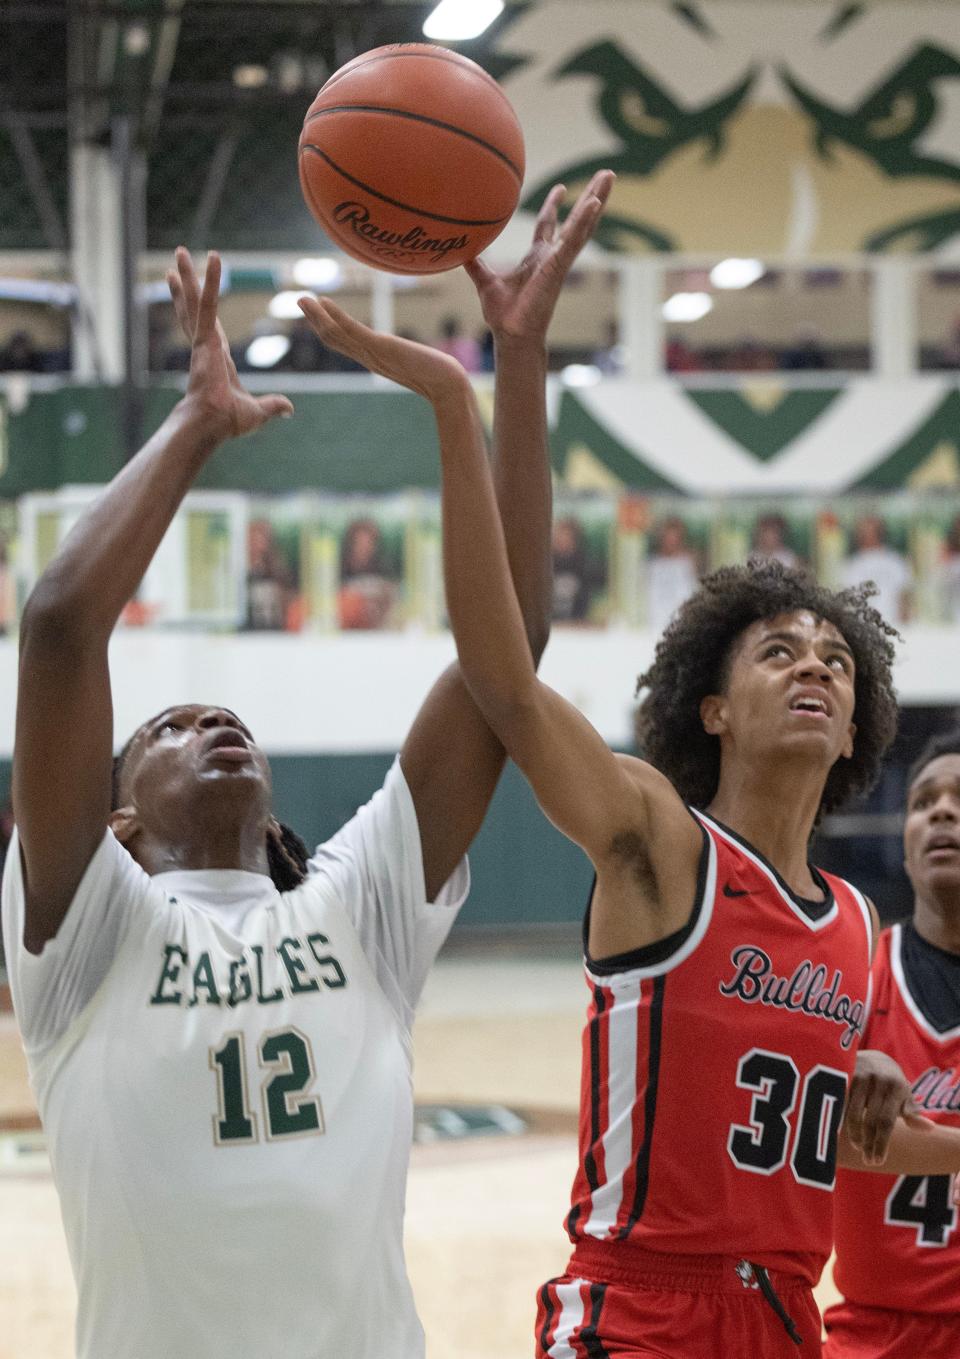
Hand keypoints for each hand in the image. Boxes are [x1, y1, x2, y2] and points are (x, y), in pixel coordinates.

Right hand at [167, 247, 292, 438]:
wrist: (213, 424)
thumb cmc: (228, 421)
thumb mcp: (257, 412)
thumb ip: (272, 406)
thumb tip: (289, 409)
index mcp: (216, 358)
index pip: (208, 324)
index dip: (200, 306)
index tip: (193, 292)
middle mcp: (205, 345)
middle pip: (194, 306)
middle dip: (187, 282)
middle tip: (179, 259)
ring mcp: (202, 340)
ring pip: (195, 300)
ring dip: (190, 274)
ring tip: (180, 251)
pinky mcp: (204, 338)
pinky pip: (209, 304)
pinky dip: (211, 282)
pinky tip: (213, 260)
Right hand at [298, 295, 468, 402]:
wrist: (448, 386)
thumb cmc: (440, 376)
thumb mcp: (416, 362)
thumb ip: (410, 358)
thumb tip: (418, 357)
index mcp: (374, 360)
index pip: (344, 343)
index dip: (327, 328)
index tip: (316, 312)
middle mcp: (369, 358)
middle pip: (333, 339)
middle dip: (315, 320)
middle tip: (300, 300)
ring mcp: (372, 354)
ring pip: (336, 335)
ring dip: (317, 316)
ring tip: (303, 299)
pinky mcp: (381, 348)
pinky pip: (352, 330)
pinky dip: (335, 316)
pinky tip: (324, 302)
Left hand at [464, 170, 613, 344]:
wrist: (511, 335)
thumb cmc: (503, 316)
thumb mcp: (485, 283)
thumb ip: (476, 266)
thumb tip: (460, 253)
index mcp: (537, 259)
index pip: (548, 226)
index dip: (554, 207)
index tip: (560, 189)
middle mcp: (553, 256)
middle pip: (575, 220)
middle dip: (589, 197)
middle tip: (604, 175)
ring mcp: (559, 261)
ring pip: (582, 225)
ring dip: (596, 200)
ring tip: (609, 177)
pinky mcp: (559, 267)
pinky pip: (574, 240)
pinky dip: (584, 222)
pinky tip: (595, 203)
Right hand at [844, 1049, 923, 1165]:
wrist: (874, 1056)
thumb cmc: (892, 1084)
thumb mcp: (904, 1096)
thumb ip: (912, 1114)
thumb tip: (930, 1128)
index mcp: (896, 1087)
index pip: (886, 1121)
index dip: (881, 1143)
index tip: (877, 1160)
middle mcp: (878, 1080)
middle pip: (869, 1120)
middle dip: (868, 1143)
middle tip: (868, 1160)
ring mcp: (859, 1076)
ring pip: (852, 1112)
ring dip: (854, 1134)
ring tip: (858, 1146)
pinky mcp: (844, 1075)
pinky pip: (840, 1102)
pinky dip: (840, 1119)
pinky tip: (841, 1131)